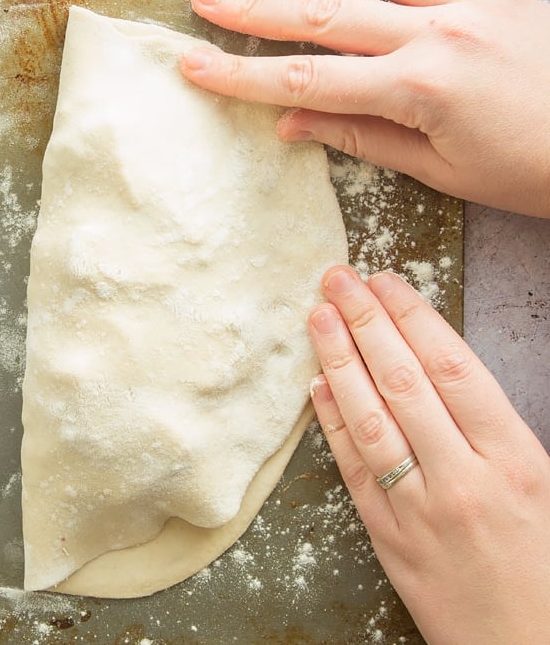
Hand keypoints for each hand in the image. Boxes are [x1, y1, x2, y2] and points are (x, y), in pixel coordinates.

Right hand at [179, 0, 549, 217]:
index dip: (243, 77)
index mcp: (420, 87)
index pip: (307, 80)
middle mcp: (439, 32)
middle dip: (254, 11)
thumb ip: (361, 137)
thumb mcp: (440, 169)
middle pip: (323, 16)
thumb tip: (293, 125)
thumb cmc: (533, 169)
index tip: (196, 67)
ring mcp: (469, 1)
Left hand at [306, 265, 549, 643]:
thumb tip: (438, 366)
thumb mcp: (541, 482)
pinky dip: (331, 422)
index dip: (411, 317)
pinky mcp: (386, 536)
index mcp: (514, 458)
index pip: (451, 367)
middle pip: (402, 382)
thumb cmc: (545, 563)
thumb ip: (491, 428)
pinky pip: (351, 468)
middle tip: (336, 279)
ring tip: (317, 317)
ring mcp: (418, 508)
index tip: (384, 281)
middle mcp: (462, 477)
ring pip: (368, 419)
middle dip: (364, 323)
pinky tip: (316, 386)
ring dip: (338, 362)